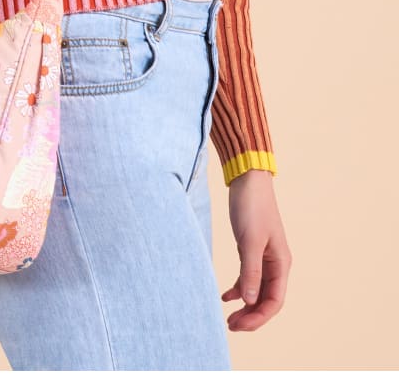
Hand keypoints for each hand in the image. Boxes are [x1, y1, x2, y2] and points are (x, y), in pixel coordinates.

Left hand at [222, 169, 291, 330]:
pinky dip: (238, 288)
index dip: (258, 317)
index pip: (274, 301)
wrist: (247, 181)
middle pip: (265, 299)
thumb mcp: (250, 241)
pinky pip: (247, 277)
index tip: (239, 325)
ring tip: (228, 318)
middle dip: (250, 315)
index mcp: (280, 263)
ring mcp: (263, 257)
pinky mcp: (251, 249)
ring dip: (244, 305)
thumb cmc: (252, 207)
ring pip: (256, 290)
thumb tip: (249, 301)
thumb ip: (250, 271)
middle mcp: (275, 264)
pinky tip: (225, 296)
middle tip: (230, 326)